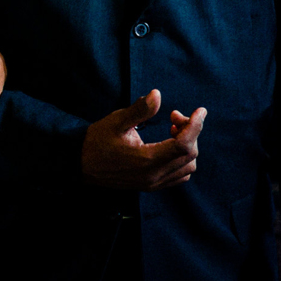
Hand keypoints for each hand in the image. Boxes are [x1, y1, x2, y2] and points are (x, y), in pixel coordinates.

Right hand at [81, 89, 205, 190]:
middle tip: (174, 116)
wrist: (80, 164)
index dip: (195, 125)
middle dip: (189, 132)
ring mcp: (153, 183)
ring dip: (187, 146)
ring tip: (171, 131)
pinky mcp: (151, 186)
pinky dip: (182, 160)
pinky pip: (179, 176)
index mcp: (147, 159)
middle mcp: (154, 175)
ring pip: (188, 167)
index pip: (184, 144)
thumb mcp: (116, 121)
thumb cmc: (97, 141)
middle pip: (190, 154)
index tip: (200, 111)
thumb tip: (157, 94)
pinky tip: (169, 146)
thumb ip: (139, 110)